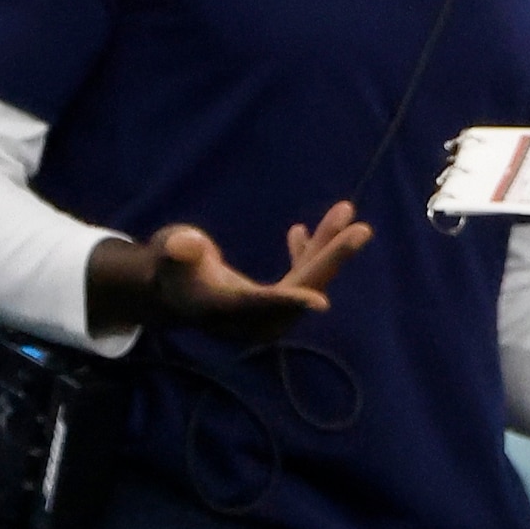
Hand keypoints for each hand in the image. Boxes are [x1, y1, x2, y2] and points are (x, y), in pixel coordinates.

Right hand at [103, 206, 370, 342]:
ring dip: (327, 247)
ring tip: (346, 211)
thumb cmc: (167, 268)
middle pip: (300, 288)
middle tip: (362, 228)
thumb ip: (177, 250)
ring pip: (307, 279)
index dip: (289, 302)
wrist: (169, 291)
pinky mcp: (276, 303)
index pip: (262, 307)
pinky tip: (304, 229)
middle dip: (331, 258)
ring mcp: (269, 312)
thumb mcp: (167, 254)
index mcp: (227, 310)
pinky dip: (308, 252)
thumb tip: (184, 245)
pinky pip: (301, 277)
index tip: (320, 302)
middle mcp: (255, 317)